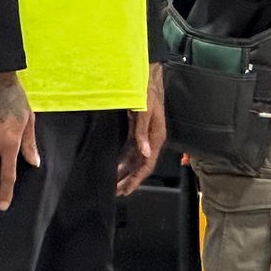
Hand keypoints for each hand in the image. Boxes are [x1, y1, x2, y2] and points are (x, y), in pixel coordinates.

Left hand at [117, 64, 166, 195]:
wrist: (147, 79)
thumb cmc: (147, 93)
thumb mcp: (143, 111)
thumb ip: (142, 132)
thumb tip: (145, 153)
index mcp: (156, 137)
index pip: (148, 163)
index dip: (137, 178)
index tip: (126, 189)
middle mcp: (152, 140)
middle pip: (141, 165)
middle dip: (130, 179)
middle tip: (116, 192)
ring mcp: (145, 137)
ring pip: (136, 160)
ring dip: (126, 172)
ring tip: (115, 184)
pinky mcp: (138, 132)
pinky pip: (131, 151)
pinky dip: (124, 161)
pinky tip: (116, 167)